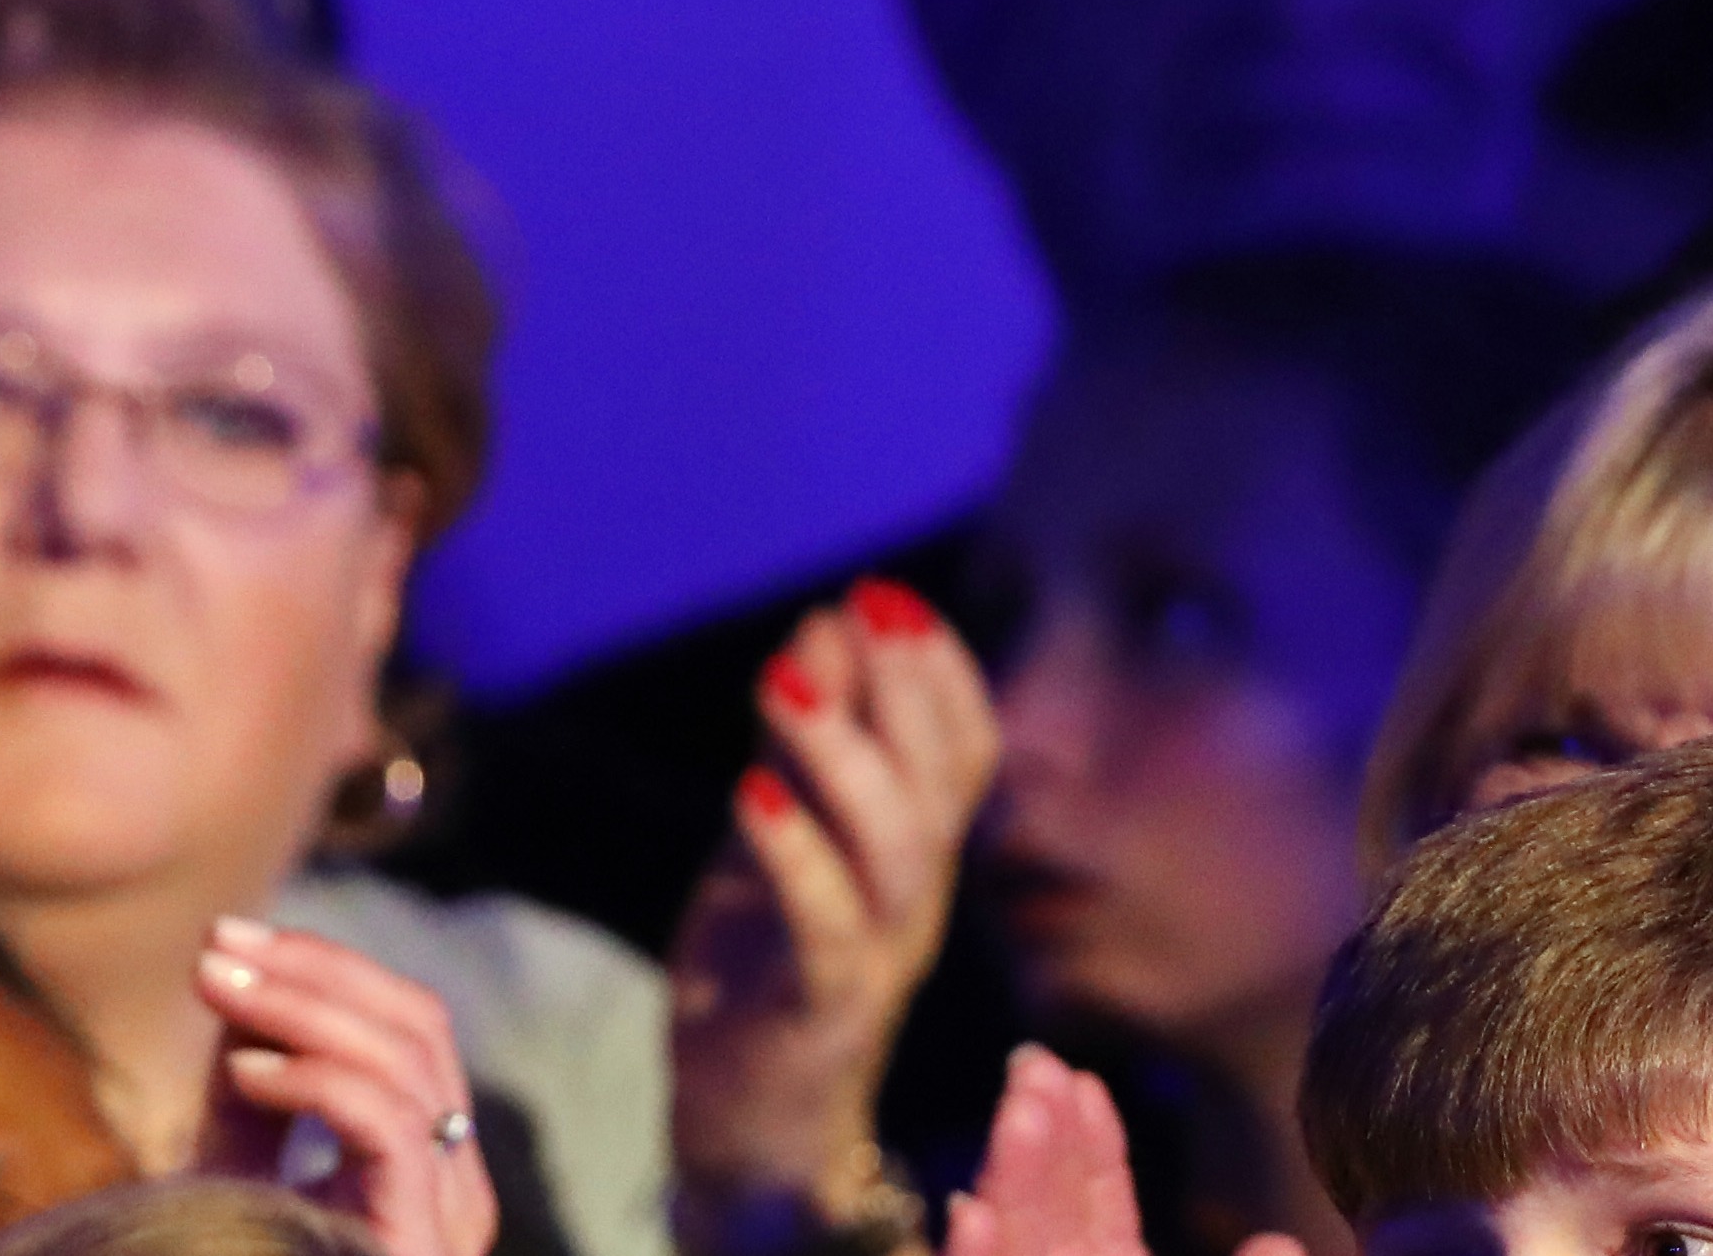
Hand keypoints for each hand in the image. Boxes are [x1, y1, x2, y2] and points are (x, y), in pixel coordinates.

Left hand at [200, 916, 499, 1255]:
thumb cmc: (234, 1254)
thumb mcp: (239, 1160)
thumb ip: (252, 1077)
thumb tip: (239, 974)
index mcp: (430, 1161)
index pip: (412, 1025)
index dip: (327, 965)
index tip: (227, 937)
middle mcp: (458, 1188)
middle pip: (420, 1029)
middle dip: (313, 970)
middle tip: (213, 948)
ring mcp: (449, 1222)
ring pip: (409, 1066)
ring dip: (303, 1008)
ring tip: (214, 991)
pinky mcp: (420, 1246)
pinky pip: (396, 1130)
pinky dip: (318, 1081)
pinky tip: (245, 1072)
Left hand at [672, 582, 1004, 1220]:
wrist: (747, 1118)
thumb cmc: (764, 962)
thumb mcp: (776, 832)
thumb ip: (800, 742)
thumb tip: (824, 627)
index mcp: (913, 858)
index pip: (965, 756)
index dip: (940, 674)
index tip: (892, 594)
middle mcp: (914, 903)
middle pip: (943, 788)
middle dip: (909, 690)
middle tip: (867, 606)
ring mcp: (876, 958)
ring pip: (893, 850)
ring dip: (842, 753)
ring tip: (787, 676)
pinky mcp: (819, 1009)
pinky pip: (826, 929)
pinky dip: (792, 855)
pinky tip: (750, 788)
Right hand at [938, 1045, 1302, 1255]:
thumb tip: (1280, 1242)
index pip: (1094, 1201)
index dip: (1089, 1142)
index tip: (1084, 1081)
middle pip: (1042, 1204)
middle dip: (1039, 1133)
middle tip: (1034, 1063)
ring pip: (1011, 1236)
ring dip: (1010, 1174)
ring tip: (1022, 1113)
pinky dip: (971, 1255)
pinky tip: (971, 1210)